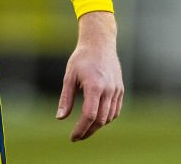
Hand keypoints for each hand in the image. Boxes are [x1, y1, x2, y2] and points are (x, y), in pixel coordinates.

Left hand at [56, 11, 123, 140]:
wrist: (100, 43)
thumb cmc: (81, 58)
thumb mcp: (69, 76)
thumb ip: (65, 98)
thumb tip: (60, 118)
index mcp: (94, 86)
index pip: (89, 115)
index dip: (81, 129)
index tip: (73, 137)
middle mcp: (108, 89)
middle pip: (100, 120)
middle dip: (88, 131)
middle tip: (77, 136)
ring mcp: (116, 90)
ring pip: (109, 117)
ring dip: (97, 126)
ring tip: (85, 128)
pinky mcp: (120, 89)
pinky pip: (115, 110)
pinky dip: (107, 118)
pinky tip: (96, 119)